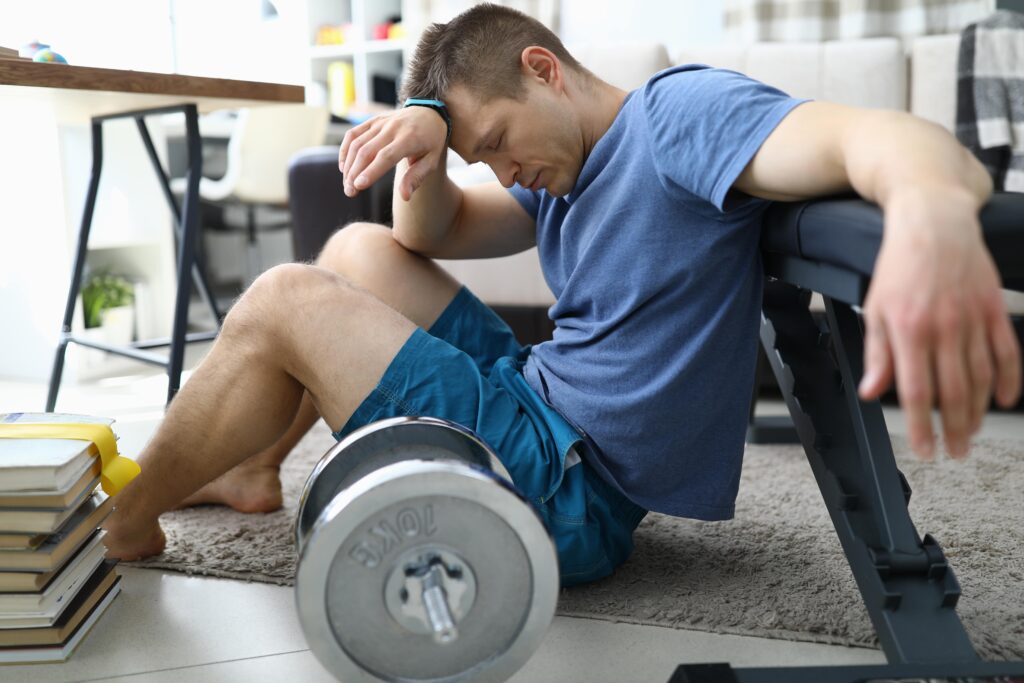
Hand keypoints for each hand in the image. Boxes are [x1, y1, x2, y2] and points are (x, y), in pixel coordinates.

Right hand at [339, 107, 447, 200]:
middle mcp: (393, 128)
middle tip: (350, 192)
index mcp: (410, 138)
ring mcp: (381, 122)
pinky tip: (344, 167)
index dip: (372, 171)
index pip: (386, 156)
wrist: (429, 113)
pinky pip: (353, 134)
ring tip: (347, 185)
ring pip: (357, 144)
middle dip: (355, 173)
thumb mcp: (432, 161)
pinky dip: (345, 150)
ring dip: (348, 165)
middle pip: (367, 151)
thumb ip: (416, 177)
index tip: (359, 186)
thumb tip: (405, 197)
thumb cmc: (431, 142)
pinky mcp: (373, 120)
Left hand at [858, 186, 1021, 459]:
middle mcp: (943, 328)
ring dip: (978, 412)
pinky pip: (1007, 352)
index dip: (921, 426)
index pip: (915, 391)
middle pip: (953, 392)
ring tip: (972, 433)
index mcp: (908, 330)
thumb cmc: (898, 266)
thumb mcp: (875, 309)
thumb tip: (872, 392)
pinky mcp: (993, 309)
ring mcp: (973, 319)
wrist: (933, 222)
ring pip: (981, 377)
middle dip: (954, 429)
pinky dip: (1009, 380)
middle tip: (955, 451)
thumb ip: (876, 355)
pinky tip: (1004, 401)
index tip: (924, 450)